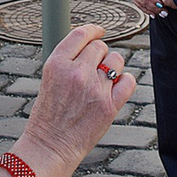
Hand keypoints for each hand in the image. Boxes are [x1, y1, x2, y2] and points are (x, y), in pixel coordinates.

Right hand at [18, 24, 135, 176]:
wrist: (50, 146)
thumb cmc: (48, 116)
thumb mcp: (49, 79)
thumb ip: (68, 61)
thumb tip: (91, 47)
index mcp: (57, 64)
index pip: (80, 35)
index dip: (93, 30)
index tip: (98, 31)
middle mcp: (77, 73)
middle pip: (99, 47)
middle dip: (99, 54)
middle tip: (94, 67)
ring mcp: (95, 89)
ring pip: (116, 61)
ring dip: (112, 67)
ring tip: (102, 80)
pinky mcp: (109, 106)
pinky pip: (128, 81)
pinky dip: (124, 82)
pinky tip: (116, 88)